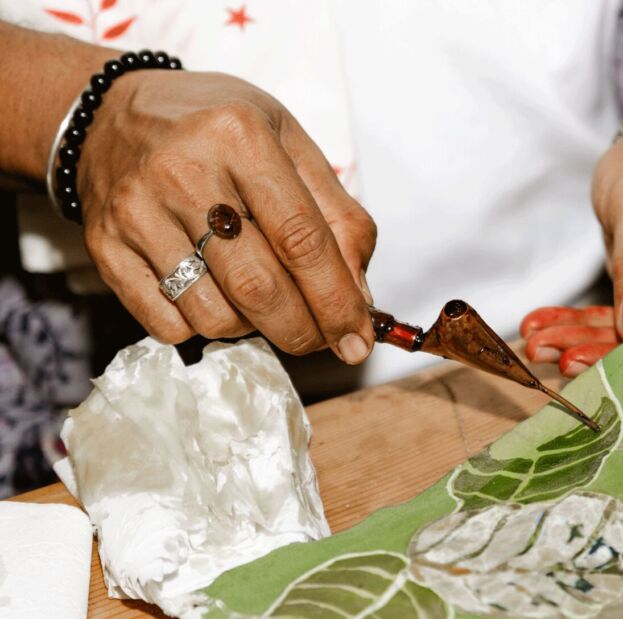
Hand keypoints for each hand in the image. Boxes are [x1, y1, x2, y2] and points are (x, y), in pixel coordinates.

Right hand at [78, 70, 375, 361]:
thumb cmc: (217, 132)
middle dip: (303, 330)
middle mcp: (182, 170)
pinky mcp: (105, 246)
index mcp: (241, 136)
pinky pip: (168, 324)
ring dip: (253, 329)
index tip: (357, 338)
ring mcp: (136, 211)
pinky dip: (204, 328)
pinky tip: (215, 295)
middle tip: (322, 339)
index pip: (302, 239)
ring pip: (214, 315)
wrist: (111, 116)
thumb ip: (337, 218)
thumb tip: (359, 301)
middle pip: (259, 287)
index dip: (336, 300)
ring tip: (262, 301)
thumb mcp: (290, 146)